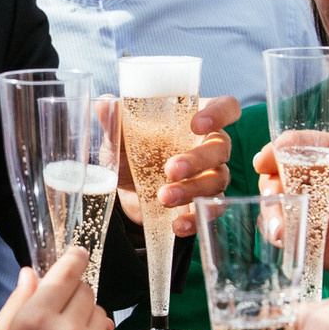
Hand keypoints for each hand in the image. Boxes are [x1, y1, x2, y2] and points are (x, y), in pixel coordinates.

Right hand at [0, 246, 112, 329]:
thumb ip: (14, 304)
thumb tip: (32, 275)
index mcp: (32, 319)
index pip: (67, 272)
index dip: (74, 259)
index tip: (76, 254)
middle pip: (86, 289)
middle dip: (75, 291)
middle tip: (58, 305)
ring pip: (99, 313)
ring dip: (85, 316)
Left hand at [116, 93, 241, 234]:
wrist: (126, 189)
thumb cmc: (132, 149)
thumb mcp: (121, 135)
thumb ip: (115, 120)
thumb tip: (103, 104)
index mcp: (195, 118)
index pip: (225, 107)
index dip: (219, 113)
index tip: (197, 123)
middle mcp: (209, 145)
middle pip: (221, 148)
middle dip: (197, 160)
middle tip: (170, 169)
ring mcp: (211, 174)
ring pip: (218, 180)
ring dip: (192, 190)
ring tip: (164, 197)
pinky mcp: (204, 202)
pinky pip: (213, 211)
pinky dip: (196, 219)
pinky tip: (177, 225)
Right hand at [261, 141, 328, 295]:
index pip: (307, 145)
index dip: (284, 147)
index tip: (269, 157)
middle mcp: (321, 182)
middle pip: (283, 172)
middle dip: (271, 180)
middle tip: (274, 193)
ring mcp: (314, 211)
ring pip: (279, 203)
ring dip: (272, 211)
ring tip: (279, 227)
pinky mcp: (311, 240)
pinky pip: (286, 234)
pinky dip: (278, 235)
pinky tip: (283, 239)